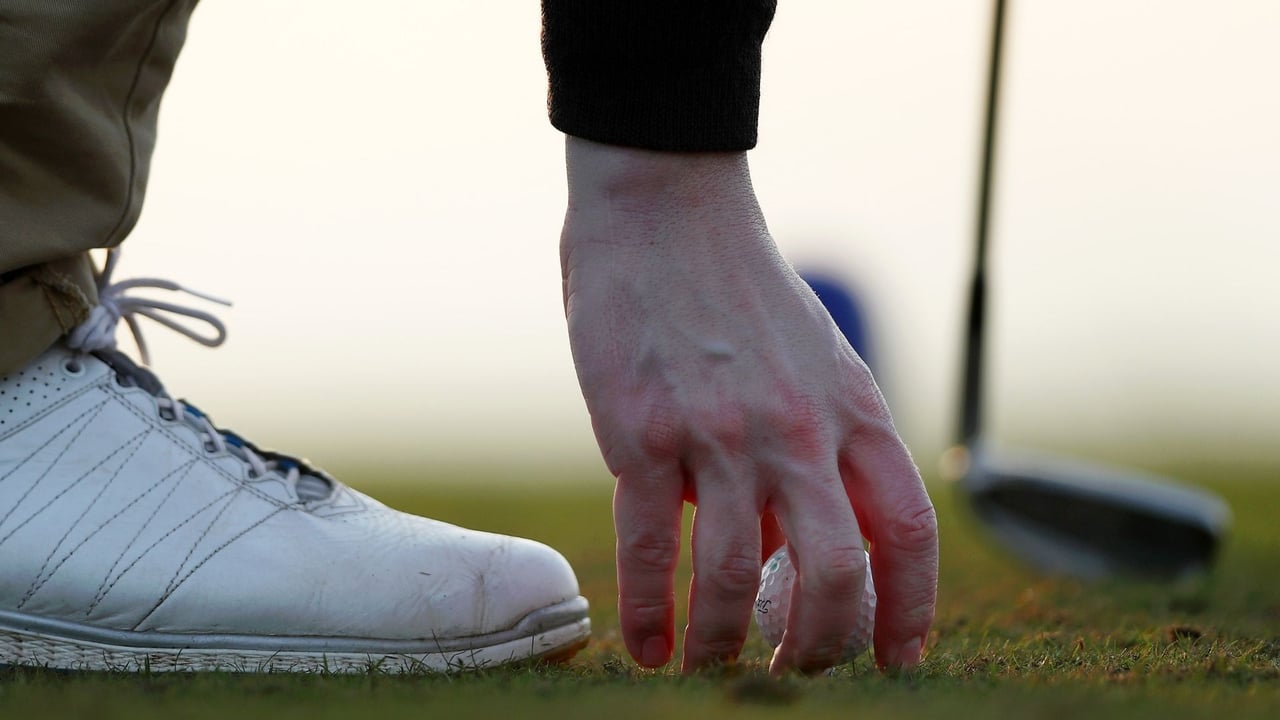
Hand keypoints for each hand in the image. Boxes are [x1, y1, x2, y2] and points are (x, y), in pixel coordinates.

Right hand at [559, 137, 937, 673]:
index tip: (897, 663)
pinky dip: (652, 614)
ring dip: (724, 644)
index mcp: (853, 409)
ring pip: (734, 577)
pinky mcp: (644, 434)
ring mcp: (720, 434)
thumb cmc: (738, 290)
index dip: (912, 613)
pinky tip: (648, 648)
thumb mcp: (813, 361)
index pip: (908, 532)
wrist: (667, 210)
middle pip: (837, 573)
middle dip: (822, 646)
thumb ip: (817, 449)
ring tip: (709, 665)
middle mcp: (798, 429)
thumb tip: (786, 550)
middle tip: (794, 671)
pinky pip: (652, 550)